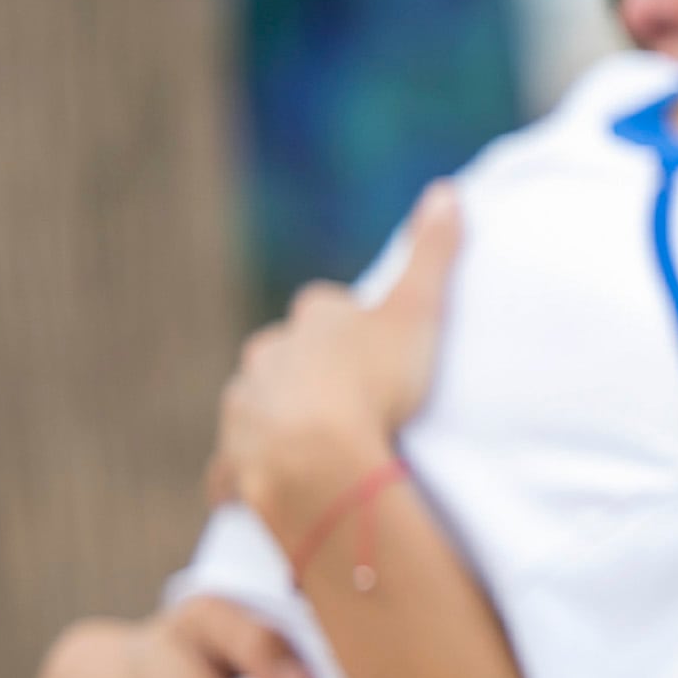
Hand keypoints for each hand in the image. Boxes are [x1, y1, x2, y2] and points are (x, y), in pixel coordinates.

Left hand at [211, 183, 461, 543]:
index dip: (348, 323)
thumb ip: (432, 254)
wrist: (317, 457)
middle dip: (305, 369)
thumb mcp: (417, 311)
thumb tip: (446, 188)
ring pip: (255, 404)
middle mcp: (267, 357)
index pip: (325, 307)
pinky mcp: (235, 463)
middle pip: (282, 353)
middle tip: (347, 395)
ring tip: (314, 442)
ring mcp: (245, 410)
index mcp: (310, 322)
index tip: (373, 344)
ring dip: (276, 416)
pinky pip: (231, 470)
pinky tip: (258, 490)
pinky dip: (240, 477)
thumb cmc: (375, 382)